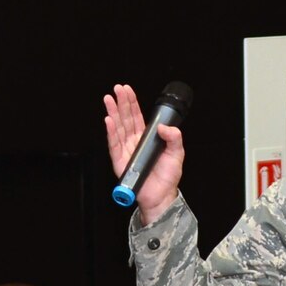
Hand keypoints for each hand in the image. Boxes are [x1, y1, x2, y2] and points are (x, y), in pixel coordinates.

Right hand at [104, 83, 184, 225]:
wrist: (161, 196)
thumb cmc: (168, 177)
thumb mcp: (177, 153)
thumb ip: (174, 138)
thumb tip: (163, 126)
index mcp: (146, 139)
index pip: (137, 117)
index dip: (132, 103)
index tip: (127, 90)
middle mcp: (134, 142)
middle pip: (126, 119)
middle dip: (121, 103)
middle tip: (117, 89)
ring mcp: (126, 151)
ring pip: (118, 128)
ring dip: (113, 113)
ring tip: (109, 100)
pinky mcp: (120, 161)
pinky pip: (114, 144)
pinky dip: (111, 132)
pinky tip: (108, 120)